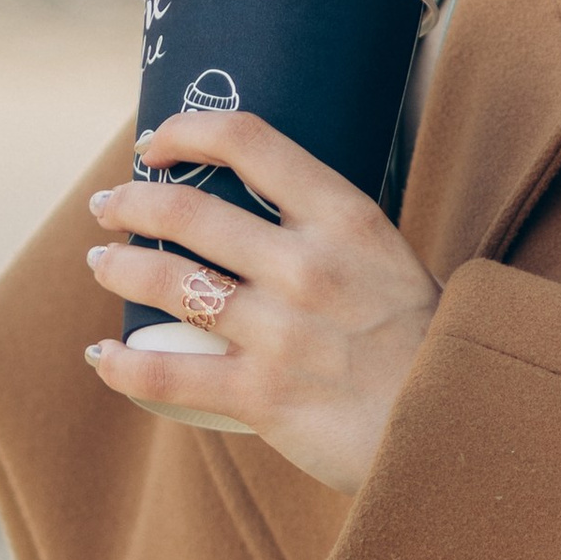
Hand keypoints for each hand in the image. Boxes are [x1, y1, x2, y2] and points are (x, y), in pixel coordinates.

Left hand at [82, 111, 440, 492]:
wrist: (459, 429)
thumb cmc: (424, 340)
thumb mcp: (389, 259)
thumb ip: (330, 233)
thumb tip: (263, 205)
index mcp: (346, 218)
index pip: (249, 142)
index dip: (187, 130)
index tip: (156, 142)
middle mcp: (309, 266)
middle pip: (189, 212)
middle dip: (131, 203)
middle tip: (109, 205)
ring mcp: (282, 332)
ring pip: (167, 283)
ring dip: (118, 267)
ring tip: (103, 263)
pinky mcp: (262, 397)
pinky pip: (165, 374)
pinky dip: (119, 364)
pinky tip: (101, 356)